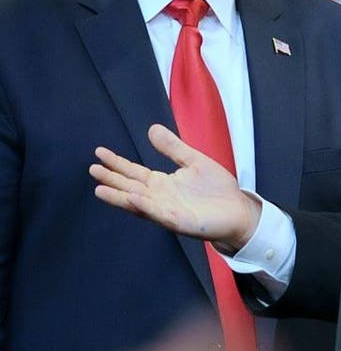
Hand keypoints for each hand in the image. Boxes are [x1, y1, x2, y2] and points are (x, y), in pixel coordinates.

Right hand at [89, 124, 261, 253]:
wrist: (238, 210)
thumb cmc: (217, 189)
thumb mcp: (194, 161)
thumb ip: (173, 148)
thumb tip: (152, 129)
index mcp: (162, 183)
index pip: (134, 172)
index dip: (117, 163)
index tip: (99, 152)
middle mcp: (159, 198)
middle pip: (130, 187)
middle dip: (112, 179)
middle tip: (92, 169)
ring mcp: (167, 211)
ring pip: (138, 203)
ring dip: (120, 197)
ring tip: (100, 189)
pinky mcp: (179, 221)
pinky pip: (159, 213)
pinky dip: (145, 206)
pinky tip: (133, 198)